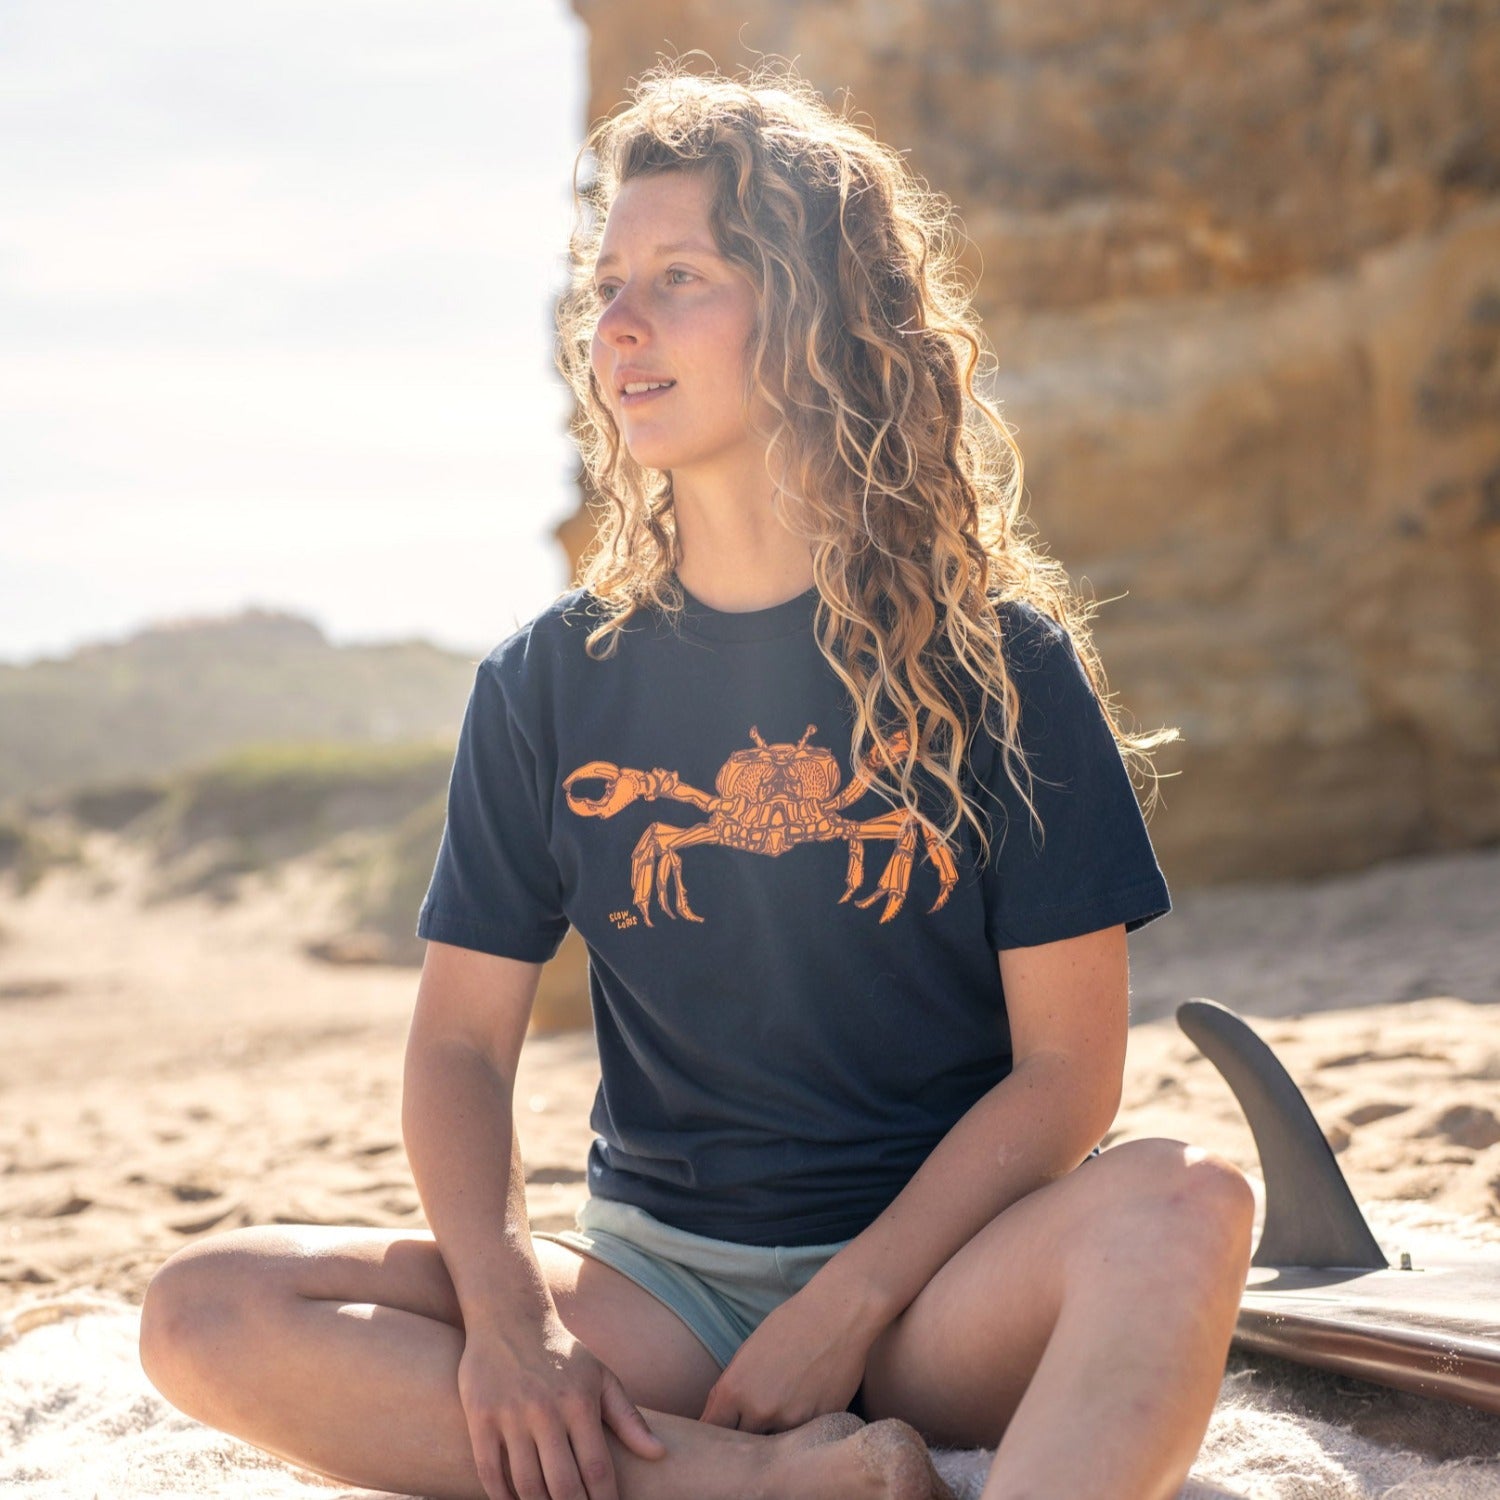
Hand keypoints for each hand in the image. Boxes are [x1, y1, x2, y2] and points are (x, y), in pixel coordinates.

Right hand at [457, 1313, 665, 1499]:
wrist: (508, 1315)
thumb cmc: (562, 1352)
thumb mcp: (601, 1376)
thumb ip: (628, 1418)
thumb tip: (660, 1454)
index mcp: (580, 1402)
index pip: (597, 1468)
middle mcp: (546, 1410)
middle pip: (562, 1486)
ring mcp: (510, 1414)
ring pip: (526, 1484)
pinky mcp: (480, 1417)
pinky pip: (489, 1471)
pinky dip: (501, 1496)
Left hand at [698, 1282, 878, 1433]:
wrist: (837, 1314)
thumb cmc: (791, 1324)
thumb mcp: (748, 1351)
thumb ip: (733, 1390)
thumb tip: (723, 1418)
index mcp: (735, 1390)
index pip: (711, 1429)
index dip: (714, 1434)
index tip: (718, 1436)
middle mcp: (759, 1411)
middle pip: (741, 1444)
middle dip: (744, 1437)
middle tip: (753, 1424)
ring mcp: (791, 1422)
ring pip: (773, 1445)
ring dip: (774, 1435)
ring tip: (784, 1410)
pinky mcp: (819, 1425)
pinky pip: (802, 1438)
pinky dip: (801, 1429)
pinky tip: (808, 1404)